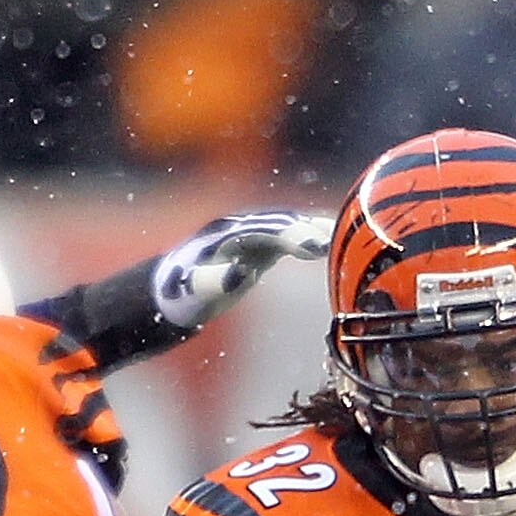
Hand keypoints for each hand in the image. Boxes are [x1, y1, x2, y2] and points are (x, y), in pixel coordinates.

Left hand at [153, 211, 335, 329]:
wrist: (170, 289)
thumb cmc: (180, 293)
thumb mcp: (193, 290)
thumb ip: (213, 281)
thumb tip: (240, 274)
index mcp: (228, 236)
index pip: (265, 231)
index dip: (292, 236)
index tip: (317, 246)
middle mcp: (243, 228)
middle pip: (281, 223)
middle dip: (309, 229)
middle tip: (338, 242)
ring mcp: (253, 235)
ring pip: (288, 225)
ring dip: (315, 228)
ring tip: (345, 237)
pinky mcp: (260, 247)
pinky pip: (289, 236)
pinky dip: (311, 234)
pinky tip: (335, 237)